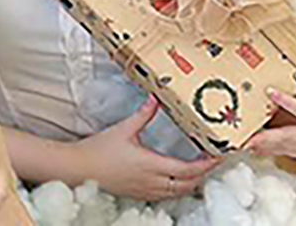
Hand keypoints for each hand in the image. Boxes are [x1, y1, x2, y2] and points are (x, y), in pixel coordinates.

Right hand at [72, 96, 221, 200]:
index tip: (217, 155)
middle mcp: (152, 181)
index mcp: (150, 164)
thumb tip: (155, 99)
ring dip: (192, 183)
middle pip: (188, 185)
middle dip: (204, 174)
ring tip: (200, 170)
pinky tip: (176, 180)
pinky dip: (178, 189)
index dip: (206, 164)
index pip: (188, 170)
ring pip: (179, 193)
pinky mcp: (139, 194)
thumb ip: (142, 115)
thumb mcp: (123, 129)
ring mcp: (146, 190)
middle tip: (213, 162)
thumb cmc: (98, 150)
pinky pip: (166, 196)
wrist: (78, 168)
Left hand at [245, 38, 295, 160]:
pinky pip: (288, 153)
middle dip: (269, 138)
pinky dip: (270, 151)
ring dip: (264, 146)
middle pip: (291, 136)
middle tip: (247, 136)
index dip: (286, 101)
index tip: (269, 91)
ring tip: (241, 143)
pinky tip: (252, 148)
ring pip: (286, 148)